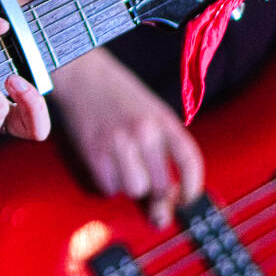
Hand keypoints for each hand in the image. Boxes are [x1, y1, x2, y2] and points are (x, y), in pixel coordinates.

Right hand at [49, 48, 201, 226]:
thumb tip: (169, 193)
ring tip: (123, 169)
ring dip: (130, 186)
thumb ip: (164, 145)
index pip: (189, 161)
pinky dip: (108, 184)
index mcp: (163, 120)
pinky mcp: (94, 152)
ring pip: (134, 189)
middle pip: (161, 185)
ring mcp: (119, 143)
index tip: (187, 200)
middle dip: (156, 194)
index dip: (193, 188)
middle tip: (148, 188)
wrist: (83, 75)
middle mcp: (144, 132)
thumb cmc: (118, 95)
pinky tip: (107, 166)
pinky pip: (109, 187)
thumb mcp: (152, 111)